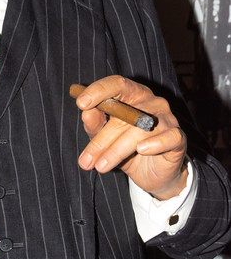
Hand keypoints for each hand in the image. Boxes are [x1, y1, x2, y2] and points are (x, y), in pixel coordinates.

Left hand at [74, 75, 187, 199]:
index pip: (117, 84)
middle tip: (86, 159)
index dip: (99, 90)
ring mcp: (167, 118)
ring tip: (101, 166)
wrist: (152, 175)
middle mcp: (151, 102)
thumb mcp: (105, 138)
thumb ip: (95, 125)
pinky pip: (168, 137)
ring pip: (139, 129)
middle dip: (101, 139)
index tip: (81, 103)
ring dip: (116, 150)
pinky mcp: (178, 138)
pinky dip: (154, 143)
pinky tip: (141, 150)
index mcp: (132, 95)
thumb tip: (86, 113)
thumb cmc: (126, 150)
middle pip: (123, 114)